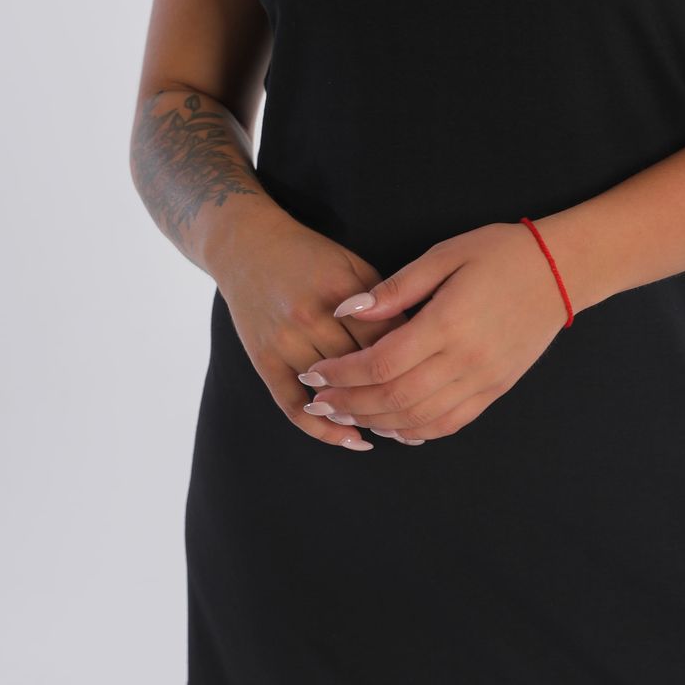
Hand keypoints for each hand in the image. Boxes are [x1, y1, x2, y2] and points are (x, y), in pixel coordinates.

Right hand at [213, 205, 409, 451]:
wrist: (249, 245)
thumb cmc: (311, 255)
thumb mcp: (353, 266)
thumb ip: (384, 302)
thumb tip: (418, 343)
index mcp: (340, 292)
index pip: (386, 340)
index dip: (413, 365)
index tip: (436, 384)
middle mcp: (310, 319)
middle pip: (361, 370)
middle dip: (393, 396)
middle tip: (422, 417)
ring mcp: (284, 342)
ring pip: (331, 392)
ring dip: (363, 417)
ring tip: (394, 432)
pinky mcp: (263, 360)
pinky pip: (293, 406)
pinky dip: (322, 429)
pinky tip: (350, 438)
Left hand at [297, 222, 568, 444]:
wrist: (560, 271)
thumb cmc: (500, 253)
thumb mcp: (445, 254)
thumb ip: (396, 288)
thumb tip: (347, 310)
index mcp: (448, 322)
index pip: (382, 362)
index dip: (342, 373)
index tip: (314, 372)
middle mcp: (465, 359)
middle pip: (394, 398)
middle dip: (349, 403)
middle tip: (317, 400)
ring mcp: (483, 380)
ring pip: (419, 419)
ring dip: (376, 422)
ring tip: (345, 414)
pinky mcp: (495, 390)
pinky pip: (450, 423)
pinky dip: (416, 432)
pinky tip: (392, 427)